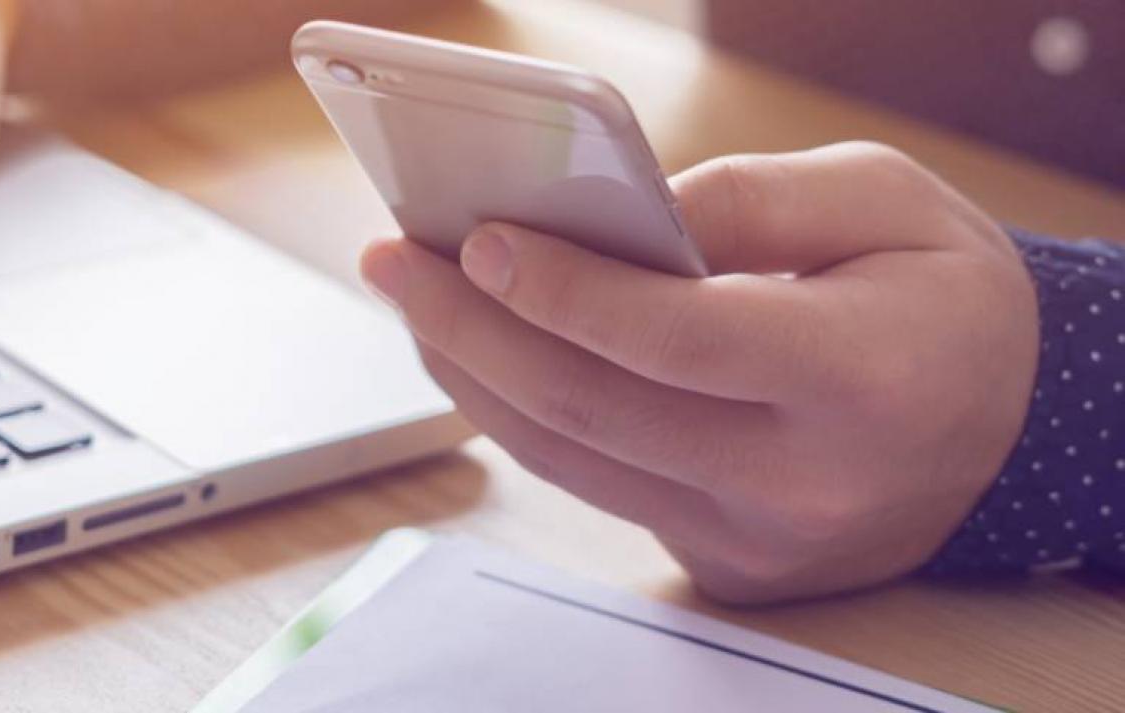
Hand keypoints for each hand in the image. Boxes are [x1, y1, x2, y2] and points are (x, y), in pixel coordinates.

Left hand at [363, 142, 1038, 602]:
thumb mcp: (887, 201)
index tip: (477, 242)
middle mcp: (808, 480)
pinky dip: (524, 419)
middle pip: (594, 409)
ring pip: (572, 460)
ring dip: (472, 377)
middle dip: (471, 328)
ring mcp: (760, 539)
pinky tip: (482, 356)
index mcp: (866, 377)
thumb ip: (749, 198)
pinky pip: (596, 487)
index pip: (679, 340)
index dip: (565, 291)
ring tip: (416, 301)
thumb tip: (608, 216)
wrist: (1006, 430)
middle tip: (396, 260)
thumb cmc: (945, 300)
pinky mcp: (723, 565)